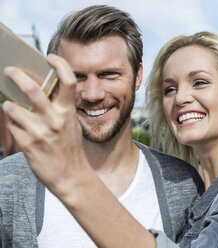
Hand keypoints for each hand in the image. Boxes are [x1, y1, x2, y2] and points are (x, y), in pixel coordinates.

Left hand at [2, 54, 88, 195]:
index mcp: (68, 112)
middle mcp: (55, 120)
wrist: (70, 176)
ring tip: (12, 108)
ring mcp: (40, 132)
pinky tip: (21, 130)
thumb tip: (43, 92)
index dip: (59, 64)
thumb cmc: (70, 148)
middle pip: (32, 89)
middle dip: (16, 76)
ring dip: (10, 106)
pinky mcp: (28, 145)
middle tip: (9, 70)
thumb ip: (59, 109)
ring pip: (13, 108)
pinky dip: (14, 125)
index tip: (50, 57)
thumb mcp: (71, 125)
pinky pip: (12, 127)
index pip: (67, 81)